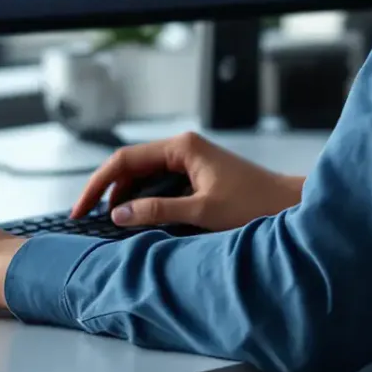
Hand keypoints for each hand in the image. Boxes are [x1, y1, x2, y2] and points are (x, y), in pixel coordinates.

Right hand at [74, 132, 303, 232]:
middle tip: (88, 219)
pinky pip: (161, 183)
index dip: (98, 185)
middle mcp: (184, 147)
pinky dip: (145, 200)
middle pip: (131, 166)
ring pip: (145, 175)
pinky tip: (137, 219)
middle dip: (109, 191)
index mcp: (182, 147)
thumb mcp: (201, 212)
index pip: (125, 160)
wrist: (291, 206)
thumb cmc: (254, 205)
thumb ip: (157, 212)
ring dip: (126, 197)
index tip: (81, 208)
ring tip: (111, 223)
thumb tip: (118, 215)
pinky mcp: (198, 174)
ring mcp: (191, 160)